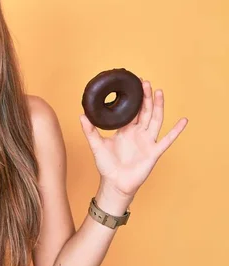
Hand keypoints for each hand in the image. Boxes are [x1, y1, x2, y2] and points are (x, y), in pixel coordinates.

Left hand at [80, 79, 187, 197]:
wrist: (114, 183)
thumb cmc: (106, 166)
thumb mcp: (96, 145)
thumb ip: (90, 131)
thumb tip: (82, 115)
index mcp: (125, 130)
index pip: (132, 111)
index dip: (134, 99)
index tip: (134, 85)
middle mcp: (138, 133)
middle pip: (144, 111)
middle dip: (145, 97)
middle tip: (145, 82)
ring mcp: (147, 141)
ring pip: (155, 120)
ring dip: (158, 106)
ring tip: (159, 92)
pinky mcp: (154, 152)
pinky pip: (167, 140)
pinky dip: (176, 130)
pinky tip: (184, 121)